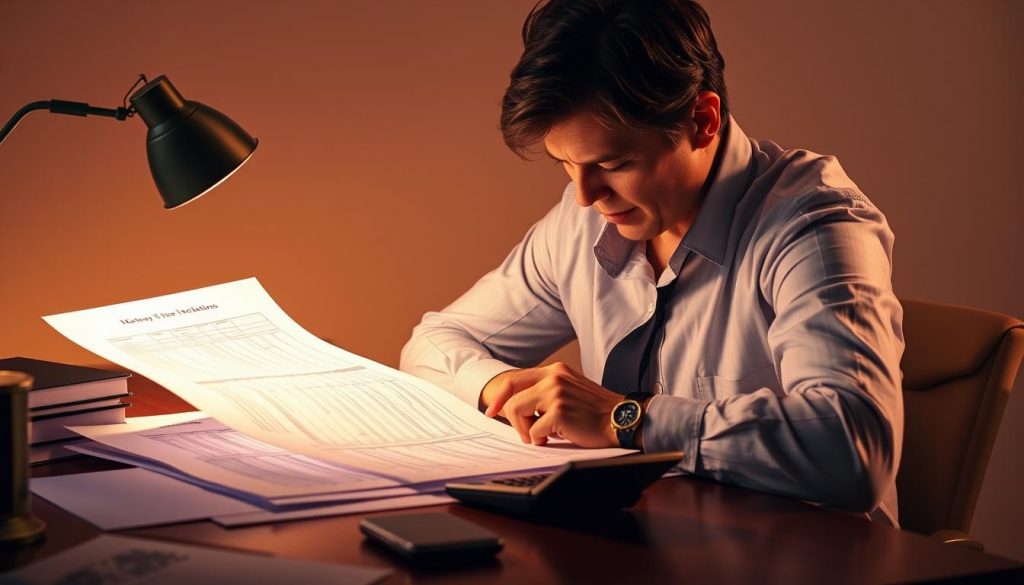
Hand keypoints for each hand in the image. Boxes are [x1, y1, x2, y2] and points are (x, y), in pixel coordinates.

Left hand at [480, 362, 621, 447]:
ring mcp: (556, 392)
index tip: (492, 411)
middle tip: (522, 432)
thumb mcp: (568, 391)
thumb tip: (514, 407)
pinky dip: (541, 439)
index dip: (499, 397)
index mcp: (555, 370)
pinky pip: (534, 430)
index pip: (515, 379)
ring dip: (525, 430)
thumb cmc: (595, 411)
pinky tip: (555, 438)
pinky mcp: (559, 411)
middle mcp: (553, 376)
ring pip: (517, 411)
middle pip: (511, 396)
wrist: (620, 419)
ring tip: (542, 436)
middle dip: (511, 418)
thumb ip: (544, 392)